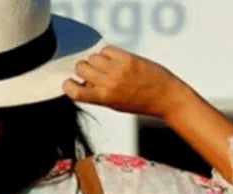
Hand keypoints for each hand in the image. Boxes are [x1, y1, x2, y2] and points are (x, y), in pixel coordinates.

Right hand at [63, 46, 189, 120]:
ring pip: (93, 57)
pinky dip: (107, 53)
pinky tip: (114, 59)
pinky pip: (107, 50)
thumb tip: (84, 82)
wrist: (164, 97)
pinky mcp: (128, 59)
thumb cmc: (139, 103)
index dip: (68, 86)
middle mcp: (109, 84)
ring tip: (106, 66)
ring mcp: (118, 70)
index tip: (69, 83)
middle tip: (92, 73)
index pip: (76, 92)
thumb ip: (98, 94)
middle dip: (83, 69)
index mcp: (104, 99)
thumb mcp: (115, 105)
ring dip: (95, 60)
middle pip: (82, 67)